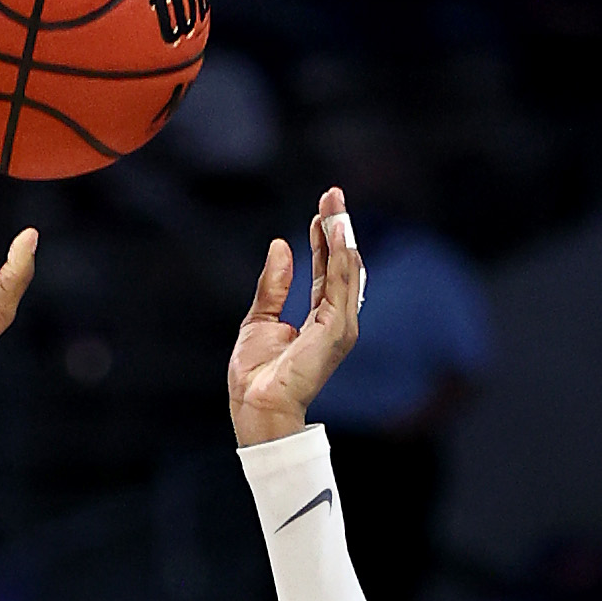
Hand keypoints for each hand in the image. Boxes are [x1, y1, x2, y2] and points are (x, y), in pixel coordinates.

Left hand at [229, 183, 364, 445]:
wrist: (256, 406)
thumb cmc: (256, 377)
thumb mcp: (260, 320)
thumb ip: (274, 285)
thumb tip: (280, 245)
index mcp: (318, 320)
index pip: (325, 272)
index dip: (323, 240)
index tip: (320, 211)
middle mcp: (334, 322)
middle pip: (340, 266)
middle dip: (338, 229)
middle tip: (333, 195)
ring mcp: (339, 327)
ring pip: (345, 271)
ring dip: (341, 235)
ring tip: (335, 204)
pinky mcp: (337, 331)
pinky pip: (340, 285)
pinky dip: (340, 257)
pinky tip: (337, 232)